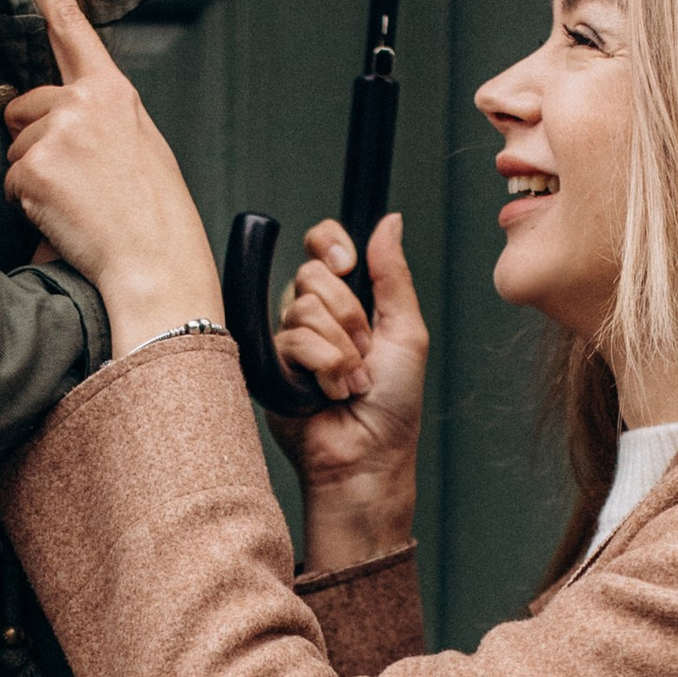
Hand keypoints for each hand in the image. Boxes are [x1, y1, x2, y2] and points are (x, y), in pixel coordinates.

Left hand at [2, 0, 220, 343]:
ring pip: (15, 149)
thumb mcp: (138, 147)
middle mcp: (85, 102)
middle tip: (80, 184)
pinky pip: (12, 182)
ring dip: (35, 179)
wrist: (157, 263)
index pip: (71, 24)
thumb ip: (97, 120)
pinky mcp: (36, 165)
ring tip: (80, 203)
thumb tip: (50, 123)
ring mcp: (58, 131)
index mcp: (114, 93)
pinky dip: (30, 205)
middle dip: (35, 143)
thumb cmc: (154, 216)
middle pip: (24, 107)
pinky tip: (66, 216)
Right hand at [271, 218, 426, 565]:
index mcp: (347, 302)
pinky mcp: (271, 368)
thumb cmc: (394, 405)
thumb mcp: (406, 330)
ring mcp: (290, 343)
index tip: (347, 261)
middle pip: (311, 275)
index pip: (320, 247)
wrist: (368, 456)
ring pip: (302, 308)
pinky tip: (330, 393)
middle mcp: (314, 317)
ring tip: (352, 382)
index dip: (328, 242)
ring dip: (340, 349)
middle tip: (366, 352)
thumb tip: (389, 220)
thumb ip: (392, 274)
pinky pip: (291, 340)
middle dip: (349, 314)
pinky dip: (323, 366)